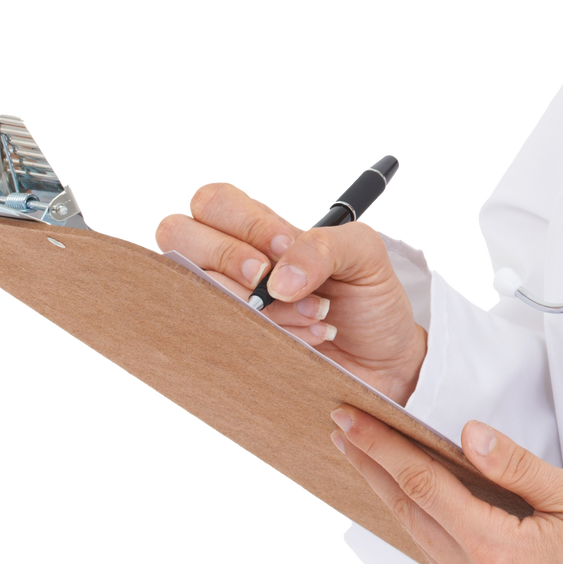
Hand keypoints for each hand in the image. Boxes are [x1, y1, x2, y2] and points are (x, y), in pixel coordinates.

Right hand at [153, 179, 428, 404]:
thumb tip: (276, 279)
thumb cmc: (368, 298)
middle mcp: (228, 264)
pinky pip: (216, 338)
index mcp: (256, 230)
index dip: (241, 220)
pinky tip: (308, 341)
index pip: (213, 202)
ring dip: (261, 307)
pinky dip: (268, 339)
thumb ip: (323, 245)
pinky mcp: (227, 348)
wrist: (385, 361)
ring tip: (315, 315)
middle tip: (270, 282)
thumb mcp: (364, 254)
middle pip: (177, 235)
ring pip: (198, 291)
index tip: (282, 245)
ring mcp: (222, 307)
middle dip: (227, 258)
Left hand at [330, 408, 562, 563]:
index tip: (353, 422)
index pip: (424, 487)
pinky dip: (430, 529)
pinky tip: (426, 508)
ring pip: (428, 542)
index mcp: (501, 553)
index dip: (383, 448)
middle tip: (346, 432)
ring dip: (397, 499)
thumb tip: (468, 438)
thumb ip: (517, 468)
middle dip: (375, 470)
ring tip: (374, 463)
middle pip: (413, 516)